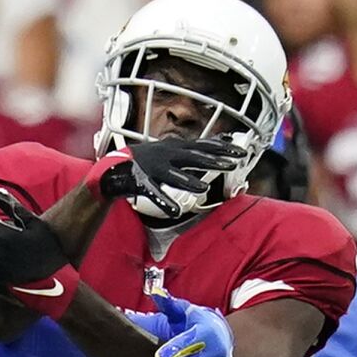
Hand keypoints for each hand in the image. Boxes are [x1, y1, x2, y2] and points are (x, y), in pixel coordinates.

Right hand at [87, 138, 245, 216]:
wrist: (115, 166)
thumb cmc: (147, 160)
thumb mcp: (172, 151)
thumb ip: (193, 151)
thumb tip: (217, 145)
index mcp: (176, 148)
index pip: (204, 145)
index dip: (223, 147)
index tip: (242, 150)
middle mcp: (167, 155)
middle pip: (194, 157)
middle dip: (213, 160)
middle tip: (232, 164)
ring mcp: (154, 168)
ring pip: (174, 175)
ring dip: (188, 181)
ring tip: (204, 188)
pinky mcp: (141, 181)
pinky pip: (154, 193)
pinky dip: (164, 202)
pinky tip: (174, 210)